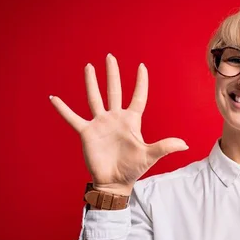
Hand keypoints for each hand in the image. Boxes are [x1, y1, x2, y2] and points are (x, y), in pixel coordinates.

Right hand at [49, 53, 188, 194]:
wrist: (114, 183)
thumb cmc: (133, 169)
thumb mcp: (150, 156)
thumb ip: (165, 147)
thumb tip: (185, 145)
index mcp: (131, 122)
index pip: (138, 98)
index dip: (140, 83)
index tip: (141, 67)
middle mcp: (115, 119)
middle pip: (114, 91)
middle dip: (113, 74)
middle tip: (110, 57)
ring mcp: (100, 124)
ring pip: (95, 98)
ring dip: (91, 83)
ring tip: (89, 67)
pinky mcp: (87, 133)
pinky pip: (73, 118)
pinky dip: (63, 109)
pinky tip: (54, 98)